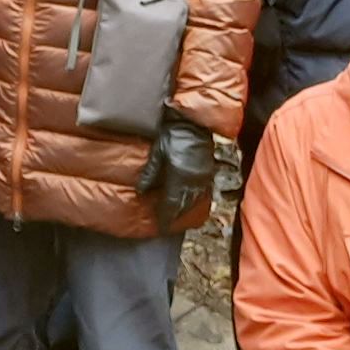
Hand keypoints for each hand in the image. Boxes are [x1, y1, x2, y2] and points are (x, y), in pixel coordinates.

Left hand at [134, 112, 215, 231]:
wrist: (194, 123)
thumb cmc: (173, 134)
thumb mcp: (158, 152)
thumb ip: (150, 173)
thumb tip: (140, 191)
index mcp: (178, 177)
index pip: (171, 203)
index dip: (165, 216)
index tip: (161, 226)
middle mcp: (193, 181)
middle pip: (183, 205)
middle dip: (175, 216)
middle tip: (167, 224)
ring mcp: (203, 177)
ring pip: (194, 201)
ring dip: (185, 210)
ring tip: (177, 217)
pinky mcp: (209, 172)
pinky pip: (203, 192)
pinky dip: (196, 200)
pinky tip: (191, 202)